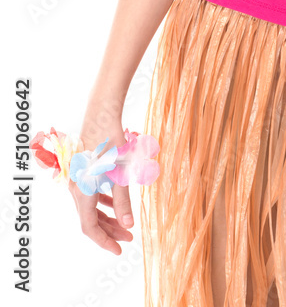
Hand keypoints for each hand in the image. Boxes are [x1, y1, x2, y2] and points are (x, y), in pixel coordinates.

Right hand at [69, 116, 134, 255]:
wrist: (101, 114)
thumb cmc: (111, 143)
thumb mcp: (120, 173)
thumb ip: (123, 201)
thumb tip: (128, 225)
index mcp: (82, 193)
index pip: (90, 228)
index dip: (105, 241)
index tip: (120, 249)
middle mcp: (76, 189)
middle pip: (90, 219)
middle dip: (110, 231)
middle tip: (129, 237)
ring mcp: (78, 179)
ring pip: (90, 207)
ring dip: (107, 217)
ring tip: (125, 223)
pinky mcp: (83, 170)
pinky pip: (90, 195)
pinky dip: (103, 203)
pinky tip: (115, 203)